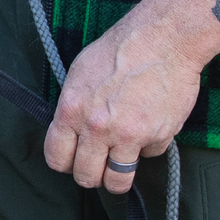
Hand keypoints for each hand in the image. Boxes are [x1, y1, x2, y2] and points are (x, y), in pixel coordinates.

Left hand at [43, 2, 204, 195]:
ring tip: (122, 157)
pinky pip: (148, 157)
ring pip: (116, 181)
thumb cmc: (122, 47)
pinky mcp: (156, 138)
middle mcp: (96, 126)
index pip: (56, 157)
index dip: (65, 161)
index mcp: (73, 108)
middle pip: (86, 176)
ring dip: (118, 173)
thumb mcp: (81, 71)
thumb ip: (74, 106)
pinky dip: (148, 146)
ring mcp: (127, 136)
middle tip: (100, 160)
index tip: (74, 158)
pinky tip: (149, 123)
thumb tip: (70, 130)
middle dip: (92, 172)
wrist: (163, 37)